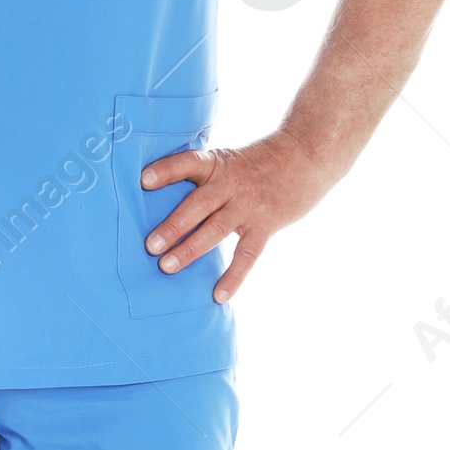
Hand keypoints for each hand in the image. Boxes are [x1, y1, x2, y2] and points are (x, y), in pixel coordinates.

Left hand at [140, 131, 336, 301]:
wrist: (306, 154)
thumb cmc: (258, 161)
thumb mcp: (229, 158)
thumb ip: (203, 177)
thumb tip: (163, 202)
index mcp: (217, 164)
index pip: (188, 163)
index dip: (166, 171)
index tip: (143, 180)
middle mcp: (231, 183)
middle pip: (198, 205)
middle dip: (173, 226)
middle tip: (149, 246)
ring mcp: (249, 205)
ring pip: (216, 230)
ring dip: (190, 249)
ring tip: (166, 267)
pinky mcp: (266, 224)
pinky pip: (247, 254)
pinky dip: (233, 276)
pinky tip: (218, 295)